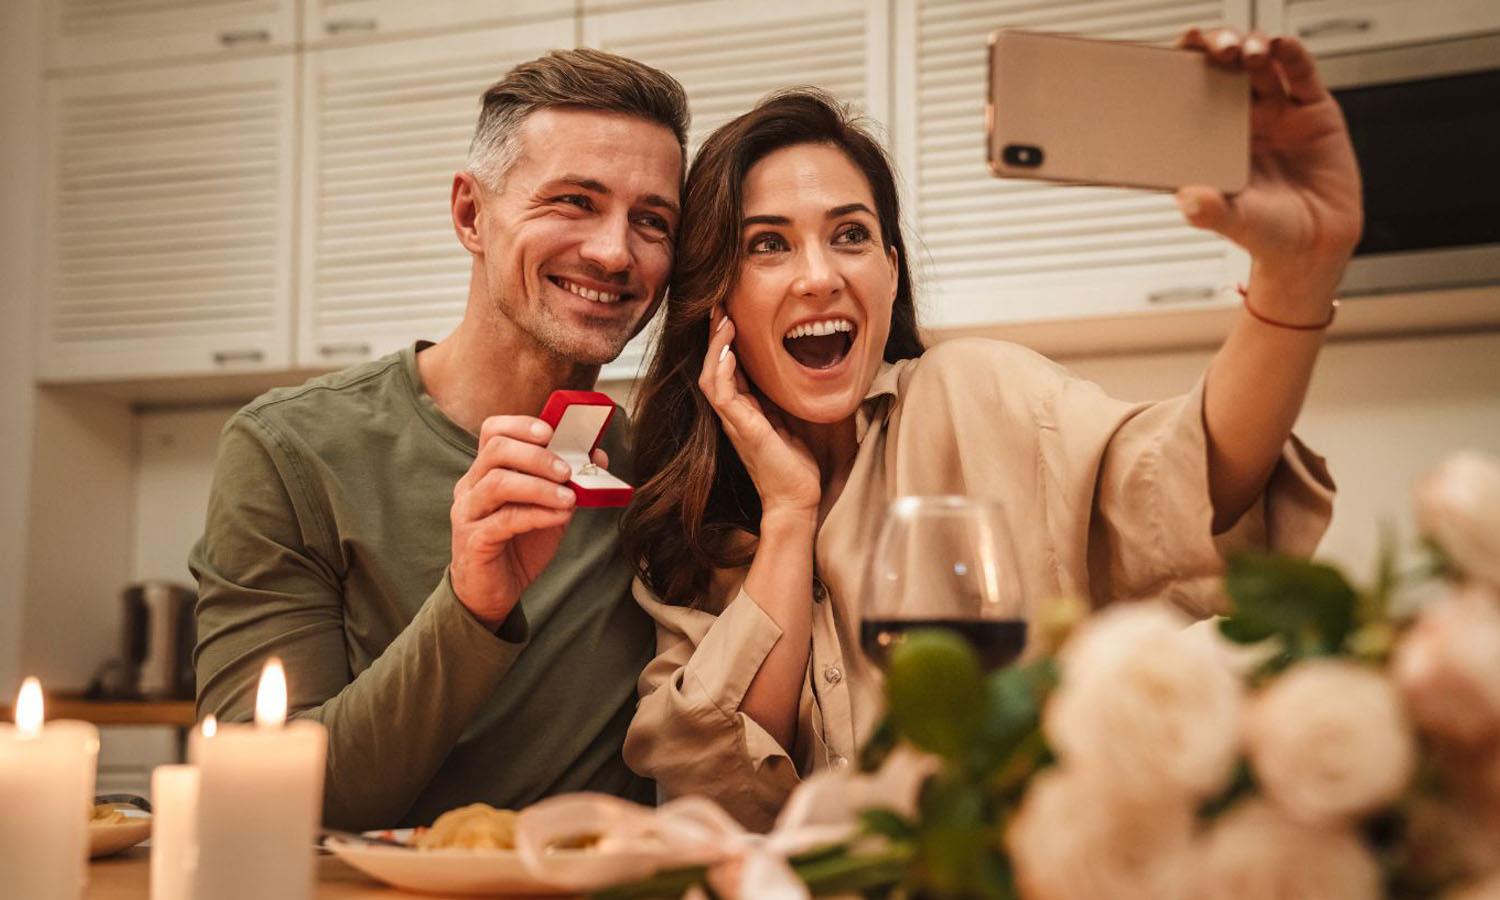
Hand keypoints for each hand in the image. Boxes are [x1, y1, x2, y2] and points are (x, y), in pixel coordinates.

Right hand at [449, 416, 607, 628]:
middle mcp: (471, 486)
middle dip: (537, 455)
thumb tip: (597, 454)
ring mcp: (468, 512)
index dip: (521, 424)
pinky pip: (505, 519)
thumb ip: (567, 482)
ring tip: (569, 497)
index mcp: (485, 471)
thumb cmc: (517, 546)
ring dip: (540, 485)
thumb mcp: (547, 508)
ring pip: (498, 482)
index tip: (552, 431)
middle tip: (568, 470)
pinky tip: (560, 516)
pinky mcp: (473, 540)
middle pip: (496, 450)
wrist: (494, 593)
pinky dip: (537, 514)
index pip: (493, 431)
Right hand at [700, 309, 821, 519]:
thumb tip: (802, 371)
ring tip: (724, 320)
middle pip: (713, 366)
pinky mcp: (741, 429)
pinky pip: (721, 394)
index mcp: (746, 410)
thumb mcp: (793, 420)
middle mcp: (734, 413)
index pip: (729, 368)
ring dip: (716, 346)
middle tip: (720, 306)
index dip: (728, 341)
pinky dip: (722, 370)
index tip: (733, 314)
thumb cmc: (797, 466)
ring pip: (712, 375)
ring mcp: (734, 421)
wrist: (796, 500)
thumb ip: (787, 398)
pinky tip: (729, 350)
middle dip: (716, 335)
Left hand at [1176, 27, 1362, 303]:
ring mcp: (1278, 113)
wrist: (1314, 247)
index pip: (1191, 93)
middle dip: (1217, 49)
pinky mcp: (1312, 111)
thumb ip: (1211, 209)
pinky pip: (1301, 75)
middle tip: (1212, 47)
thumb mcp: (1234, 222)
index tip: (1176, 50)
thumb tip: (1188, 199)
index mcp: (1211, 140)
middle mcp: (1242, 121)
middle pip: (1225, 69)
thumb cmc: (1265, 234)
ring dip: (1251, 48)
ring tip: (1246, 52)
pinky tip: (1282, 45)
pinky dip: (1292, 55)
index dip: (1184, 67)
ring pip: (1261, 66)